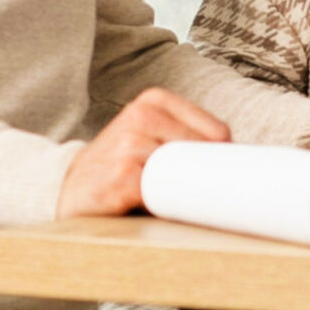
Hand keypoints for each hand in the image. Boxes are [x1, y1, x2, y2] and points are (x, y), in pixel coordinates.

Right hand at [58, 88, 229, 218]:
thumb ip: (185, 140)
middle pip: (207, 152)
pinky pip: (165, 194)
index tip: (222, 178)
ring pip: (187, 172)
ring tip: (174, 200)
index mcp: (154, 100)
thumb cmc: (118, 166)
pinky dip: (171, 206)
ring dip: (188, 192)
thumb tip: (241, 161)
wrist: (68, 188)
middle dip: (210, 176)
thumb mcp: (149, 137)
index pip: (217, 131)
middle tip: (205, 195)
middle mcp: (142, 116)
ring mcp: (131, 144)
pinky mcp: (123, 176)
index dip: (224, 160)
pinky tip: (158, 208)